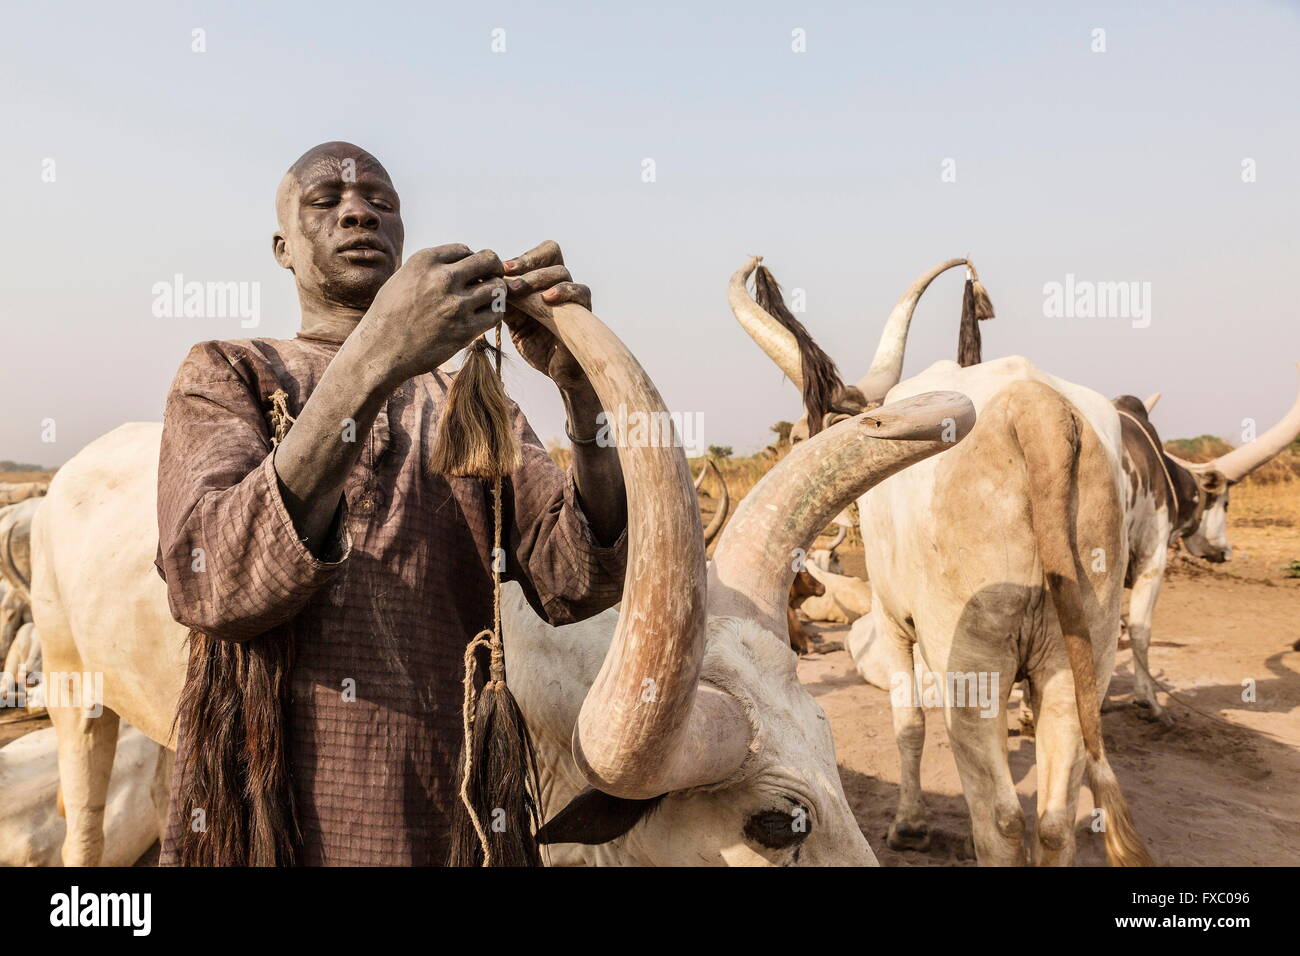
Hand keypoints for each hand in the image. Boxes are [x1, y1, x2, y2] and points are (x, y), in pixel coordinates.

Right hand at [357, 244, 505, 385]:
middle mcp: (442, 278)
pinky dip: (494, 312)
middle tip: (489, 280)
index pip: (465, 249)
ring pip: (497, 286)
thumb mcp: (404, 278)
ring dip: (496, 292)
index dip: (470, 262)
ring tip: (486, 301)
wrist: (380, 351)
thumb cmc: (389, 315)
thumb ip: (431, 268)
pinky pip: (496, 313)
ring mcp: (455, 304)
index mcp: (425, 260)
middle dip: (493, 268)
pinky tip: (483, 316)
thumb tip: (460, 262)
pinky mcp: (465, 329)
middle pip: (489, 259)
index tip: (466, 275)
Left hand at [502, 240, 591, 390]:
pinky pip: (581, 291)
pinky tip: (547, 298)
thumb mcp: (512, 318)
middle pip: (551, 252)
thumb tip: (480, 281)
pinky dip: (564, 290)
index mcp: (542, 281)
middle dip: (527, 261)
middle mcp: (559, 283)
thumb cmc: (535, 344)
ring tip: (518, 289)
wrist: (555, 370)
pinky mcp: (584, 312)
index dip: (522, 256)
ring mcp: (572, 296)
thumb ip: (503, 298)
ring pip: (561, 271)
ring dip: (537, 277)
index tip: (501, 269)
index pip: (539, 253)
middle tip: (507, 274)